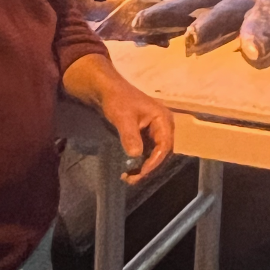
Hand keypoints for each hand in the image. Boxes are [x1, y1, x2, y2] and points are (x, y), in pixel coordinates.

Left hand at [66, 54, 177, 184]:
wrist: (106, 90)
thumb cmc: (117, 99)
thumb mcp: (123, 118)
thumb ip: (130, 136)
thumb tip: (135, 155)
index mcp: (163, 119)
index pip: (164, 146)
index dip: (154, 162)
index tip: (141, 173)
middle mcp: (163, 125)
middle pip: (161, 152)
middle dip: (149, 167)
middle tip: (133, 179)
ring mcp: (154, 130)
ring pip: (154, 154)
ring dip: (144, 166)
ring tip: (129, 177)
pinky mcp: (145, 133)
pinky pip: (147, 151)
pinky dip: (139, 161)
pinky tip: (129, 168)